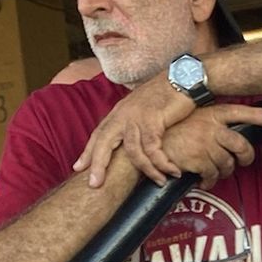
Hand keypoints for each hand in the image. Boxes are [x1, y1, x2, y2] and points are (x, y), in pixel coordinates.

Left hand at [75, 75, 202, 187]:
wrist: (182, 78)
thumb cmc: (166, 93)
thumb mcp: (144, 108)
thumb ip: (135, 122)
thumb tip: (136, 139)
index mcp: (119, 112)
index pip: (98, 134)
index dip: (88, 152)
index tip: (78, 168)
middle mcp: (124, 115)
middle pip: (104, 142)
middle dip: (98, 164)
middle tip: (95, 183)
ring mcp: (137, 117)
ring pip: (133, 151)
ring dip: (148, 170)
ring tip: (160, 181)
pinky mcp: (154, 120)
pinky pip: (154, 149)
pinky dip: (163, 163)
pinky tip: (173, 171)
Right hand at [158, 104, 261, 187]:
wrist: (147, 145)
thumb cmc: (170, 134)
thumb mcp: (190, 120)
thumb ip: (210, 125)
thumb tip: (228, 139)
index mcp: (210, 114)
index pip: (238, 111)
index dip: (256, 115)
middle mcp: (210, 126)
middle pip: (242, 146)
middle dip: (246, 158)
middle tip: (243, 162)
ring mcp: (205, 142)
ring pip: (228, 164)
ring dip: (222, 172)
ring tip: (212, 172)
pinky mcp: (199, 158)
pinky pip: (213, 175)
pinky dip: (209, 181)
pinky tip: (202, 180)